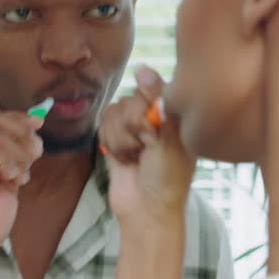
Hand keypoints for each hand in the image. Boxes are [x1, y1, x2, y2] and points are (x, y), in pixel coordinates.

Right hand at [0, 108, 44, 278]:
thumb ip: (14, 163)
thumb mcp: (4, 186)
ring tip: (20, 178)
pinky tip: (13, 180)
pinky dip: (7, 161)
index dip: (18, 118)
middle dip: (22, 134)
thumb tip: (33, 138)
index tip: (39, 126)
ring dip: (18, 153)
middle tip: (36, 156)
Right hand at [100, 67, 195, 232]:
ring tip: (135, 158)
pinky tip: (124, 159)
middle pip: (130, 100)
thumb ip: (157, 101)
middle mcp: (155, 116)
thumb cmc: (168, 178)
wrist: (146, 210)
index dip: (147, 109)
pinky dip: (111, 143)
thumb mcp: (169, 138)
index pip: (153, 88)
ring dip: (121, 139)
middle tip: (145, 150)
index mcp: (175, 113)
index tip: (152, 133)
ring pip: (114, 112)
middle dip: (133, 129)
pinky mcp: (116, 137)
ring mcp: (135, 127)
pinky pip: (103, 123)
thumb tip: (141, 68)